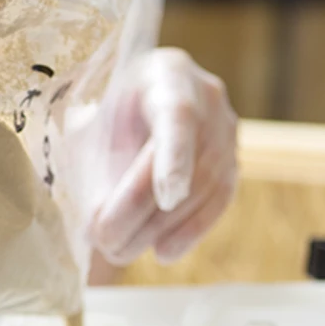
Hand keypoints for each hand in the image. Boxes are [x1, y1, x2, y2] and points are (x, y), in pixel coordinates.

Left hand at [91, 48, 238, 265]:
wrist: (136, 108)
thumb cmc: (108, 119)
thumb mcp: (90, 133)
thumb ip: (93, 173)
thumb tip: (98, 230)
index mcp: (168, 73)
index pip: (179, 115)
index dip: (175, 157)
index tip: (166, 196)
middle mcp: (208, 96)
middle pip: (190, 160)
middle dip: (146, 208)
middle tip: (107, 242)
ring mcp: (227, 129)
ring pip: (205, 186)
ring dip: (162, 226)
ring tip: (121, 250)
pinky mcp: (233, 162)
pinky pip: (219, 201)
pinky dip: (191, 231)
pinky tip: (162, 252)